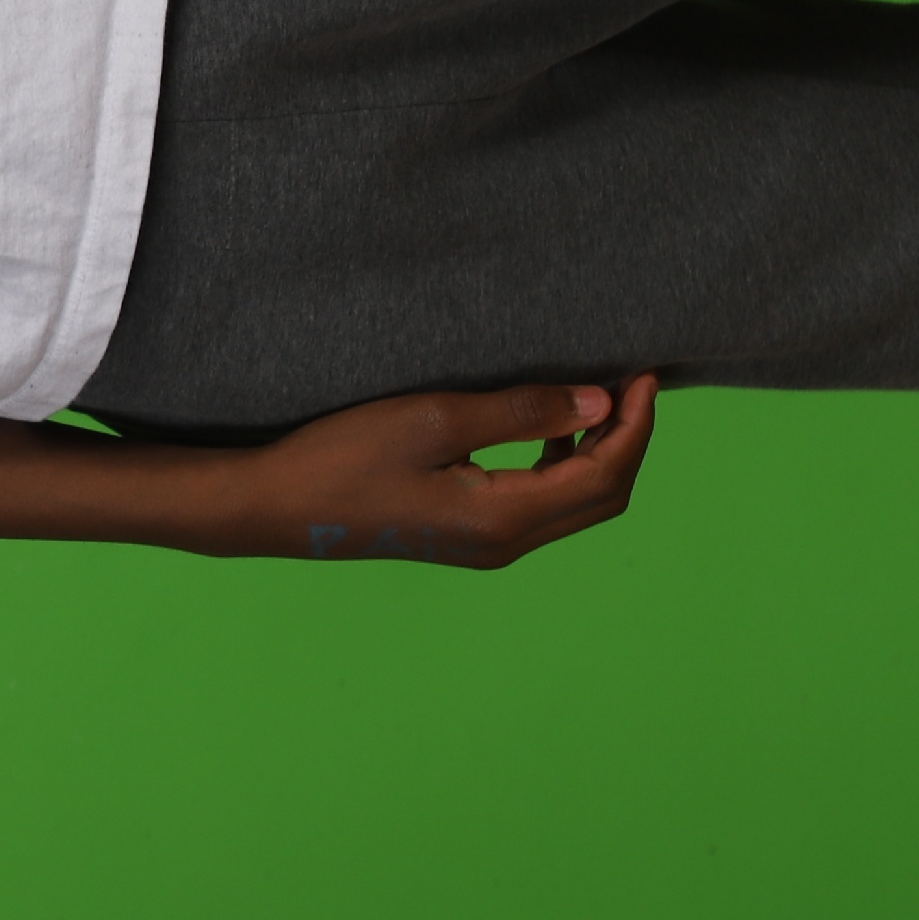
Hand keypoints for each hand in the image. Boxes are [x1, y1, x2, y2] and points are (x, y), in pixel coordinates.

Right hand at [211, 375, 661, 567]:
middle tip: (630, 382)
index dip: (635, 425)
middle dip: (628, 440)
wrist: (276, 508)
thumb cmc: (343, 459)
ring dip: (596, 454)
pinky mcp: (465, 537)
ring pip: (574, 504)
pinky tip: (543, 429)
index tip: (642, 373)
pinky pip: (540, 505)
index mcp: (506, 517)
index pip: (604, 474)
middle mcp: (506, 542)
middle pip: (601, 497)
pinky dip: (560, 466)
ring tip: (596, 399)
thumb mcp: (433, 421)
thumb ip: (519, 412)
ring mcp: (486, 546)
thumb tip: (599, 405)